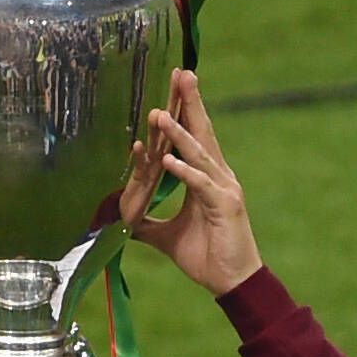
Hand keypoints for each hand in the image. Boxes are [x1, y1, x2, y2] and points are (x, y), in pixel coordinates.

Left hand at [121, 68, 262, 297]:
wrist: (232, 283)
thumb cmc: (207, 257)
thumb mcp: (167, 237)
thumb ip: (148, 223)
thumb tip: (124, 219)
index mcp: (207, 179)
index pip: (194, 138)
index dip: (184, 112)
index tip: (174, 86)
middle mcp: (219, 177)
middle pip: (202, 133)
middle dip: (190, 103)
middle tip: (181, 73)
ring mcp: (225, 189)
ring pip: (199, 154)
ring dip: (179, 133)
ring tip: (160, 114)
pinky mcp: (225, 206)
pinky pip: (201, 185)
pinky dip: (184, 171)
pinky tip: (168, 159)